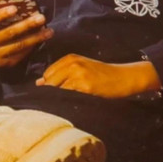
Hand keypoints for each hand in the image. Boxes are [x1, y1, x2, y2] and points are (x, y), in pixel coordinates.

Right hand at [0, 5, 53, 67]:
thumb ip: (3, 17)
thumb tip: (25, 5)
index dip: (1, 14)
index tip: (15, 8)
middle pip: (9, 32)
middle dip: (27, 24)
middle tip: (41, 18)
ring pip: (19, 44)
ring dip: (36, 37)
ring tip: (49, 31)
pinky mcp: (6, 63)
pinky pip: (22, 54)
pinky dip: (33, 45)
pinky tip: (42, 39)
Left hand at [35, 54, 161, 97]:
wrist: (123, 77)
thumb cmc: (102, 75)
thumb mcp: (82, 68)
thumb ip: (61, 74)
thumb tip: (38, 83)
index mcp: (70, 58)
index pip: (47, 74)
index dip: (48, 86)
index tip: (53, 94)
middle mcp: (72, 64)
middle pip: (49, 82)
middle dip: (50, 93)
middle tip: (59, 102)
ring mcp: (78, 74)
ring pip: (57, 90)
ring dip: (58, 99)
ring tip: (67, 103)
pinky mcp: (85, 86)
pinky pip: (68, 96)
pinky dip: (67, 102)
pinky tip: (74, 104)